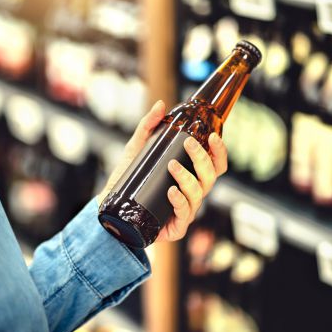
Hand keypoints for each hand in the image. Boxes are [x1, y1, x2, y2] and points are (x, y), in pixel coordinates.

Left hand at [97, 100, 227, 242]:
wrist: (111, 203)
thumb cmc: (129, 176)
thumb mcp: (137, 147)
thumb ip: (148, 126)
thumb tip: (161, 105)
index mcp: (190, 174)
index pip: (214, 163)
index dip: (219, 151)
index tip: (213, 136)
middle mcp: (192, 191)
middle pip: (211, 176)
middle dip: (202, 158)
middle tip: (188, 143)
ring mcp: (185, 209)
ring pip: (199, 193)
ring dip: (188, 178)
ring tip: (172, 166)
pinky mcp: (176, 226)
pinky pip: (184, 213)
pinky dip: (179, 200)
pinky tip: (170, 191)